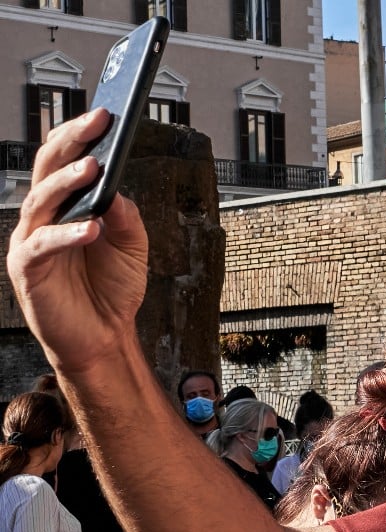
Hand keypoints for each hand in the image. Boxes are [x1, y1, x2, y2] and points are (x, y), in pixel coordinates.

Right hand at [6, 108, 148, 374]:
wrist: (104, 336)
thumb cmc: (112, 289)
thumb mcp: (132, 246)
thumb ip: (127, 216)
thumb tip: (117, 190)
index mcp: (66, 206)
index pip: (66, 161)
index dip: (82, 137)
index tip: (106, 115)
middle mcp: (43, 217)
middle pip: (49, 169)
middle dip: (72, 143)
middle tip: (97, 124)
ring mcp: (32, 240)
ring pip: (42, 200)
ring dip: (68, 182)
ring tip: (93, 168)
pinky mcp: (27, 268)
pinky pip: (44, 244)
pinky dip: (67, 233)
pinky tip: (91, 227)